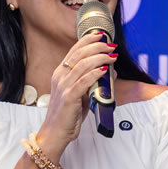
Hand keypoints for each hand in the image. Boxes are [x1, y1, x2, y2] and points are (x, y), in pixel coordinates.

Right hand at [37, 31, 117, 158]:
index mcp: (60, 73)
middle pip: (79, 54)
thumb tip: (111, 71)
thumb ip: (93, 82)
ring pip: (83, 65)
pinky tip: (105, 69)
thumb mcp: (82, 95)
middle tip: (111, 45)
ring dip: (100, 58)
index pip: (74, 50)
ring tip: (112, 56)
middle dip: (97, 46)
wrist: (55, 134)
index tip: (101, 34)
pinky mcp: (69, 97)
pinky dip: (95, 73)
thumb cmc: (68, 115)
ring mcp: (63, 86)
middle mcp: (60, 76)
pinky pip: (84, 81)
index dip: (88, 40)